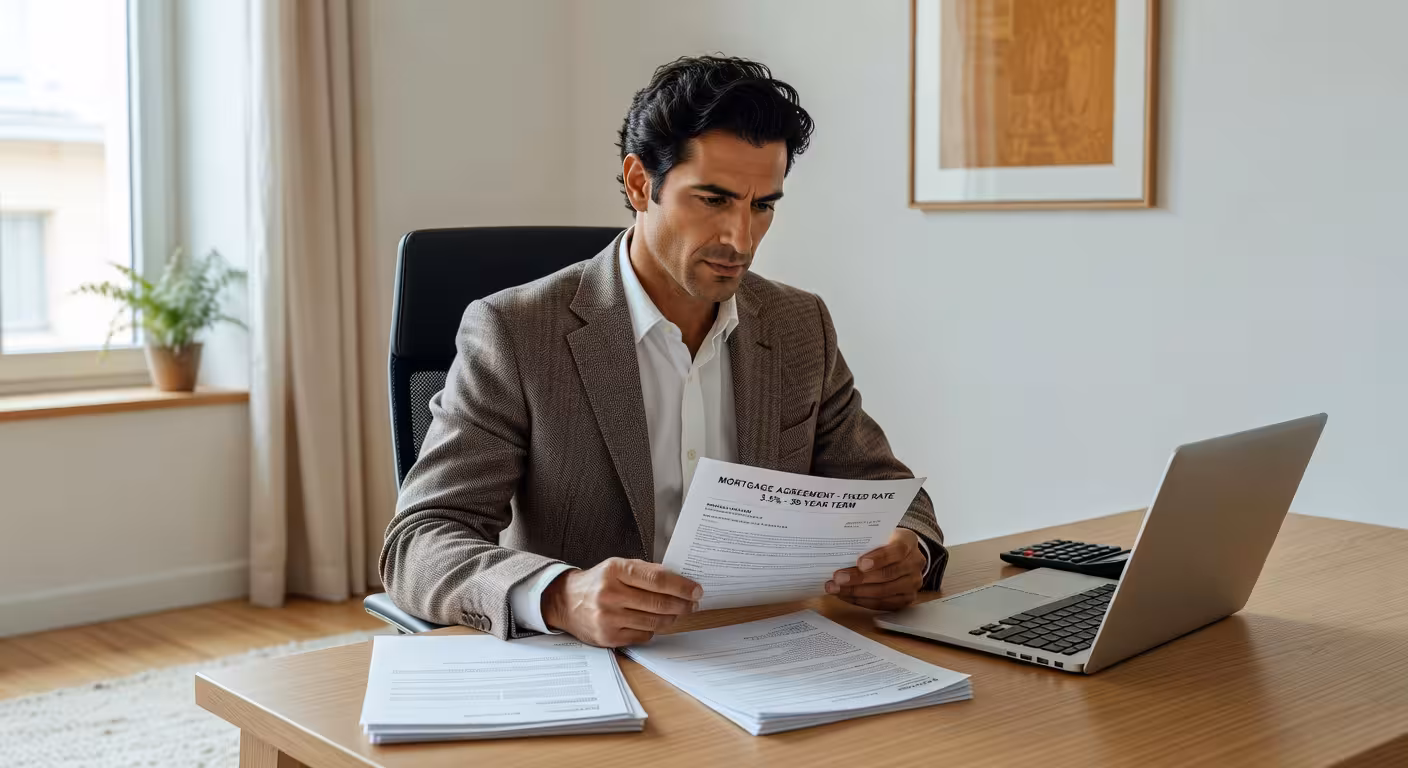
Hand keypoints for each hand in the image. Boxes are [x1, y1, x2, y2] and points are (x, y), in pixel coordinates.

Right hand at [541, 558, 701, 646]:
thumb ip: (646, 571)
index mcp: (615, 570)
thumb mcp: (618, 567)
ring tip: (677, 613)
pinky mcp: (608, 637)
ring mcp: (608, 618)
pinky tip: (653, 622)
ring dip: (671, 618)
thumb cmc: (598, 582)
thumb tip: (679, 581)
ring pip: (654, 622)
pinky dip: (652, 629)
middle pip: (659, 603)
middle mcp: (610, 594)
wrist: (565, 602)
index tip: (696, 590)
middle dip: (682, 604)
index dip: (681, 586)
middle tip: (693, 604)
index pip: (657, 580)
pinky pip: (643, 635)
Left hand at [826, 528, 925, 610]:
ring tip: (836, 589)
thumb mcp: (880, 533)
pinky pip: (882, 604)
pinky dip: (861, 601)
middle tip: (838, 578)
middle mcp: (915, 564)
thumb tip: (840, 549)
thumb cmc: (886, 541)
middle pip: (887, 574)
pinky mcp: (906, 598)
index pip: (897, 551)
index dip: (879, 558)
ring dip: (856, 592)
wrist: (904, 554)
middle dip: (859, 578)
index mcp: (908, 542)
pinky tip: (846, 596)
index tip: (860, 563)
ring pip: (883, 592)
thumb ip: (867, 540)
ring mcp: (912, 583)